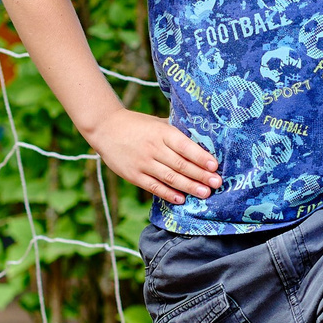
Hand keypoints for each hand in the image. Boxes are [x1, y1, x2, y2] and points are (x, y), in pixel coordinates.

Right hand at [85, 107, 220, 203]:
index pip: (185, 146)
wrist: (105, 128)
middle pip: (180, 164)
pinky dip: (168, 194)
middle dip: (200, 175)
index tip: (215, 165)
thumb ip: (177, 132)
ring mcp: (142, 163)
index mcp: (162, 132)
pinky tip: (181, 199)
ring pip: (170, 177)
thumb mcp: (158, 123)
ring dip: (189, 186)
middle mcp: (153, 148)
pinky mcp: (133, 175)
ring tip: (204, 193)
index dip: (200, 157)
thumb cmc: (138, 125)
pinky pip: (154, 186)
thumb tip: (202, 141)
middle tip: (216, 183)